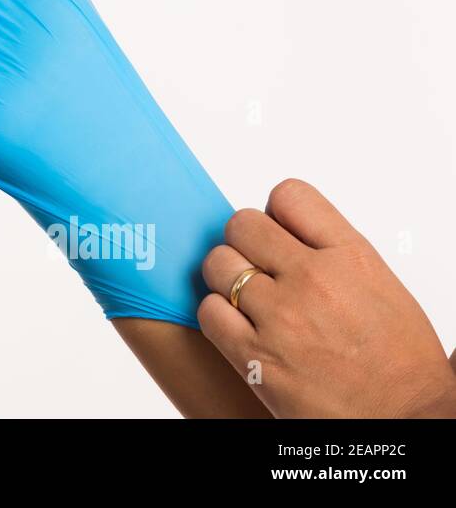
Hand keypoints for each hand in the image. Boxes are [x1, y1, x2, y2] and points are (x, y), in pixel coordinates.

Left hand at [199, 179, 455, 416]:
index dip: (276, 213)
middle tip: (258, 267)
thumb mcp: (381, 286)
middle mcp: (312, 279)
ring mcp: (280, 316)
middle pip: (242, 224)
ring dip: (227, 278)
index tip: (279, 232)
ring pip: (218, 263)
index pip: (289, 195)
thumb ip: (332, 252)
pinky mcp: (254, 355)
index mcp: (350, 257)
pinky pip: (209, 311)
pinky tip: (239, 327)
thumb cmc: (401, 362)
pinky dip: (218, 316)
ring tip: (247, 299)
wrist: (406, 421)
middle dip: (246, 242)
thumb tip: (290, 231)